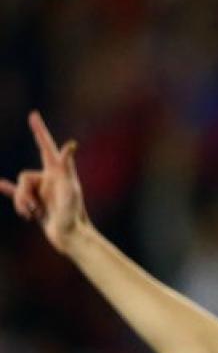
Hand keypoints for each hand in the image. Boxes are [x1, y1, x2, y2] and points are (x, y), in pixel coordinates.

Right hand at [0, 111, 88, 253]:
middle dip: (25, 193)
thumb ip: (67, 167)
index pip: (46, 147)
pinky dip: (9, 190)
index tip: (33, 115)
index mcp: (58, 172)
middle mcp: (49, 179)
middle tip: (37, 209)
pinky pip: (16, 194)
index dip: (39, 131)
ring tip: (34, 215)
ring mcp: (42, 191)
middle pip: (24, 177)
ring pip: (19, 190)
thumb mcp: (70, 188)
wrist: (71, 236)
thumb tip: (71, 144)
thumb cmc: (73, 213)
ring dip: (22, 203)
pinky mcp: (35, 203)